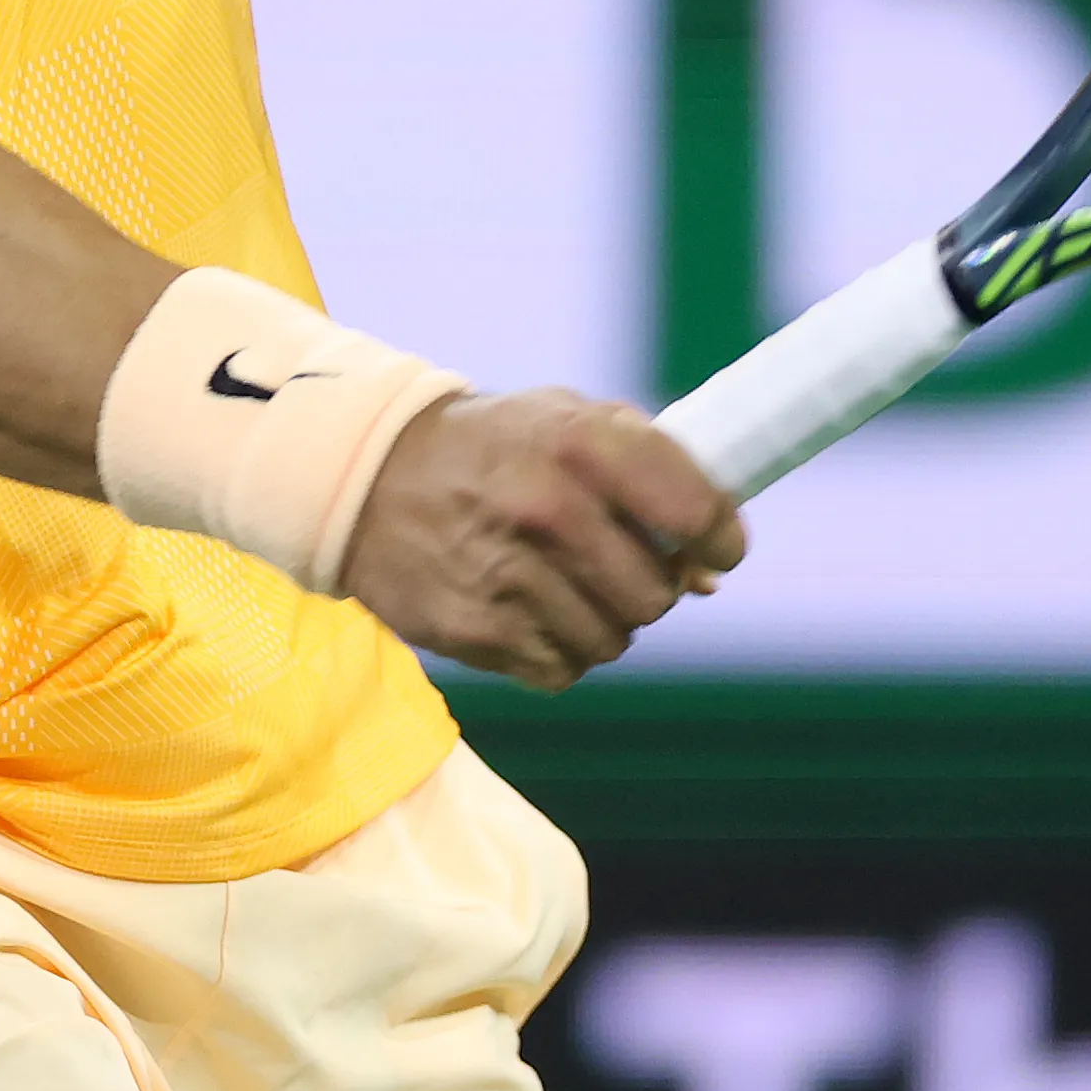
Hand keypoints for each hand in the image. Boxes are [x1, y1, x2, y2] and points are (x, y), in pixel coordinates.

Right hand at [339, 390, 746, 691]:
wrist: (369, 475)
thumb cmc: (494, 447)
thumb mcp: (569, 420)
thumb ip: (651, 473)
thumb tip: (711, 572)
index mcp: (581, 442)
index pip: (694, 511)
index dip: (720, 538)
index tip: (714, 549)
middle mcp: (549, 508)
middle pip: (656, 594)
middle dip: (652, 586)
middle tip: (623, 566)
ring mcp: (510, 576)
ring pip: (612, 641)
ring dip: (603, 621)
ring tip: (566, 584)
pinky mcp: (477, 630)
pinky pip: (561, 670)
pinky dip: (558, 650)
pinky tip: (530, 610)